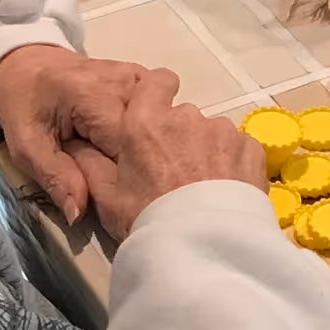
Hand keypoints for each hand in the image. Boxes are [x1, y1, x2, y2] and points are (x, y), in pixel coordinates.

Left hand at [0, 46, 151, 222]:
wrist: (26, 64)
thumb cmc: (23, 104)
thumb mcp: (27, 147)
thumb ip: (56, 178)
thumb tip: (79, 215)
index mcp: (94, 96)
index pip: (132, 147)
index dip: (127, 175)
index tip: (116, 190)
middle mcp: (125, 81)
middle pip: (154, 133)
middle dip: (143, 159)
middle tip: (118, 173)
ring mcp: (138, 76)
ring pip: (164, 120)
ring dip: (149, 142)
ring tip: (124, 155)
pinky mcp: (144, 77)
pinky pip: (161, 107)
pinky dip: (150, 126)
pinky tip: (130, 137)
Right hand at [66, 67, 265, 246]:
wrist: (200, 247)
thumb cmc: (147, 220)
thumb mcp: (106, 196)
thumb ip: (89, 162)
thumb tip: (79, 142)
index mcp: (146, 122)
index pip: (156, 82)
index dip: (157, 94)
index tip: (157, 115)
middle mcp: (186, 118)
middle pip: (183, 117)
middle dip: (179, 138)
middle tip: (174, 175)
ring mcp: (222, 132)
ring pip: (212, 134)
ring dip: (207, 152)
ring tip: (202, 189)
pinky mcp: (249, 150)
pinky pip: (239, 149)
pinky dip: (233, 165)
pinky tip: (225, 190)